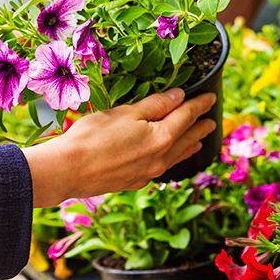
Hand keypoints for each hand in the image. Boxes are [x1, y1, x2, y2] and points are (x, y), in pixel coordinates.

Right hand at [22, 89, 216, 207]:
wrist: (68, 171)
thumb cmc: (92, 136)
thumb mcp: (125, 112)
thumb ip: (154, 105)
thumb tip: (178, 97)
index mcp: (161, 137)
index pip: (187, 116)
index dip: (200, 105)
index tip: (211, 99)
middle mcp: (160, 158)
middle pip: (187, 139)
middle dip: (200, 128)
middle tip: (211, 121)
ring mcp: (149, 173)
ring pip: (177, 157)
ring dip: (190, 147)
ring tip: (199, 142)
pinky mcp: (135, 182)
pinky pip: (162, 168)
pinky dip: (172, 159)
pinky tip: (168, 159)